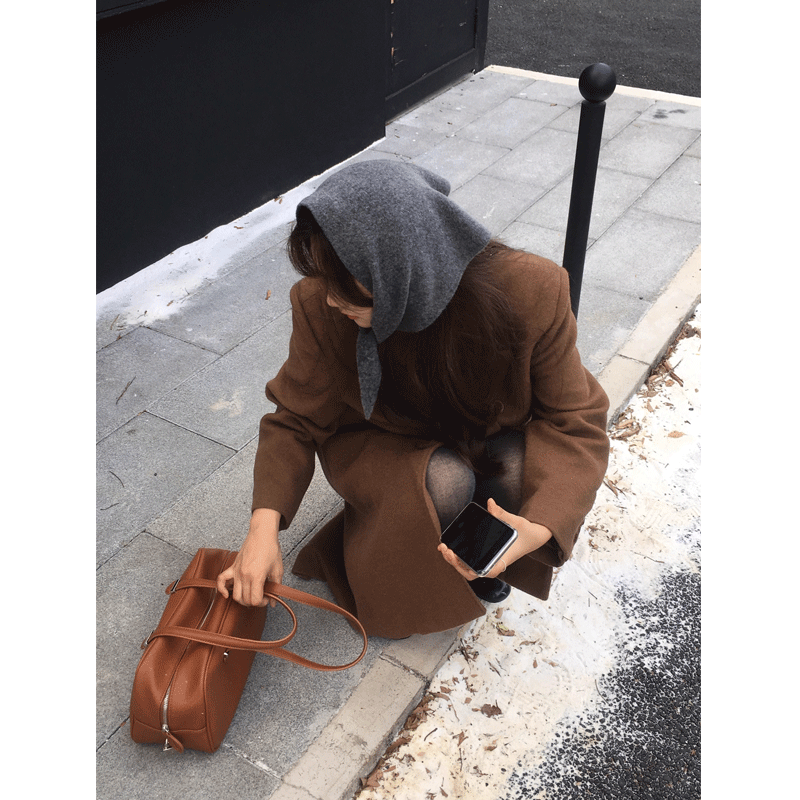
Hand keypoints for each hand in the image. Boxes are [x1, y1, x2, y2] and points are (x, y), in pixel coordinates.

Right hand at [216, 508, 283, 606]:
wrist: (262, 534)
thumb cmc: (271, 549)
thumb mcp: (278, 569)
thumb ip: (276, 587)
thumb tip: (274, 602)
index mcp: (256, 576)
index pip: (255, 600)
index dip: (262, 603)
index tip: (267, 598)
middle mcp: (244, 576)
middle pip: (245, 600)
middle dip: (254, 602)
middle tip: (261, 596)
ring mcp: (237, 571)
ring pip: (235, 595)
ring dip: (243, 599)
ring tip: (251, 594)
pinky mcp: (233, 567)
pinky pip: (221, 580)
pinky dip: (221, 589)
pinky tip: (226, 594)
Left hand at [437, 498, 552, 581]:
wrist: (533, 537)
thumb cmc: (526, 532)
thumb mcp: (517, 522)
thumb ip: (502, 514)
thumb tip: (490, 503)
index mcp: (502, 560)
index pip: (486, 572)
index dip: (472, 569)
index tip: (460, 560)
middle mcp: (494, 563)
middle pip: (472, 572)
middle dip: (456, 564)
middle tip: (446, 550)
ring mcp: (489, 561)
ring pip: (468, 568)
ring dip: (454, 561)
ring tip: (444, 548)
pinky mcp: (485, 556)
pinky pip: (469, 561)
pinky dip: (458, 556)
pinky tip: (448, 547)